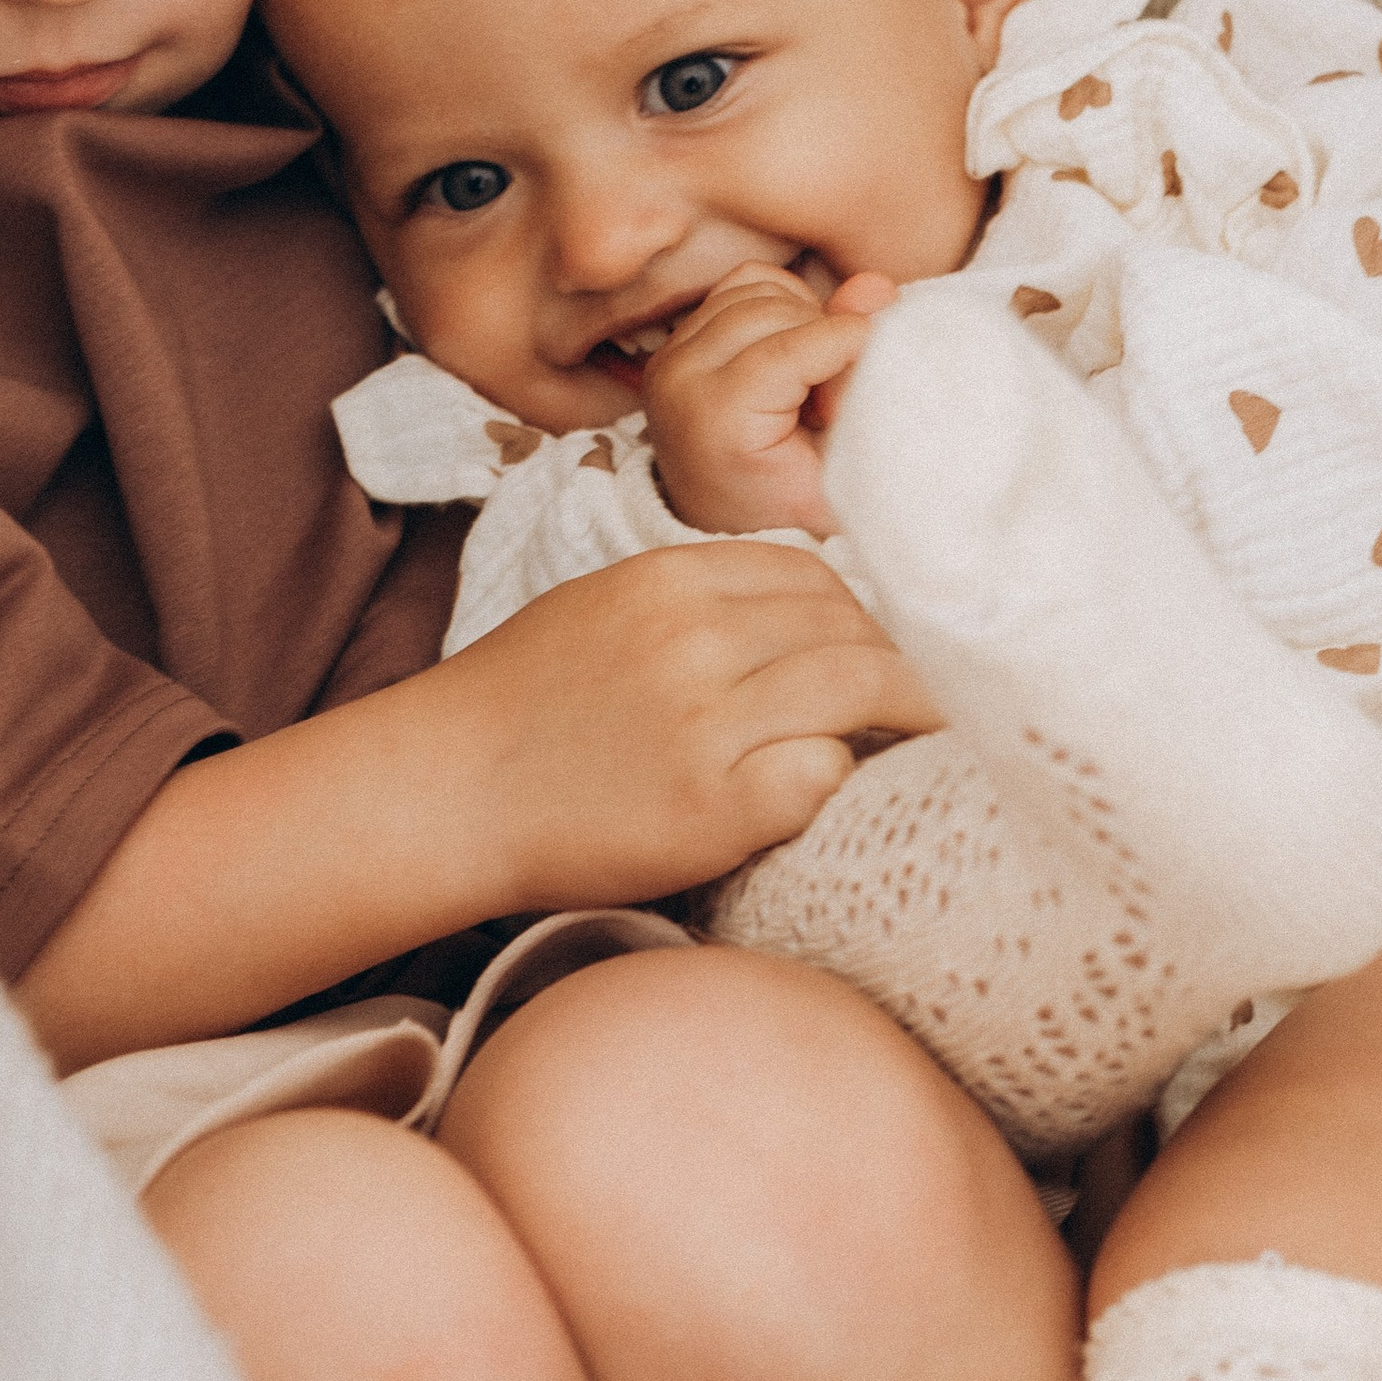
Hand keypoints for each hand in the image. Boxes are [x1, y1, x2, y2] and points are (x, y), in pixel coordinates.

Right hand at [439, 540, 941, 907]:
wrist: (441, 792)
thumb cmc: (522, 707)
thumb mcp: (604, 609)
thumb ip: (699, 602)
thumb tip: (807, 616)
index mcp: (669, 578)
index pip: (812, 575)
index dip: (866, 613)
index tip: (894, 648)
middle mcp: (695, 637)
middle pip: (850, 626)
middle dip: (906, 662)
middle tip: (940, 700)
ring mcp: (707, 720)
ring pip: (859, 687)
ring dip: (907, 716)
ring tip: (935, 740)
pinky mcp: (713, 805)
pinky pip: (822, 775)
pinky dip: (840, 779)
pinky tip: (835, 794)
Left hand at [641, 261, 898, 534]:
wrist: (729, 525)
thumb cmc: (792, 510)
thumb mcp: (842, 466)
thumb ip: (863, 381)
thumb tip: (875, 285)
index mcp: (714, 421)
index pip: (792, 347)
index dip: (852, 343)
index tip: (882, 369)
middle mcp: (680, 379)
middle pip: (778, 310)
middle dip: (827, 337)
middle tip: (837, 398)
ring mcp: (671, 354)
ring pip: (762, 289)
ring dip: (806, 320)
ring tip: (812, 381)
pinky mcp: (678, 339)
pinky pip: (744, 285)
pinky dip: (782, 302)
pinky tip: (793, 351)